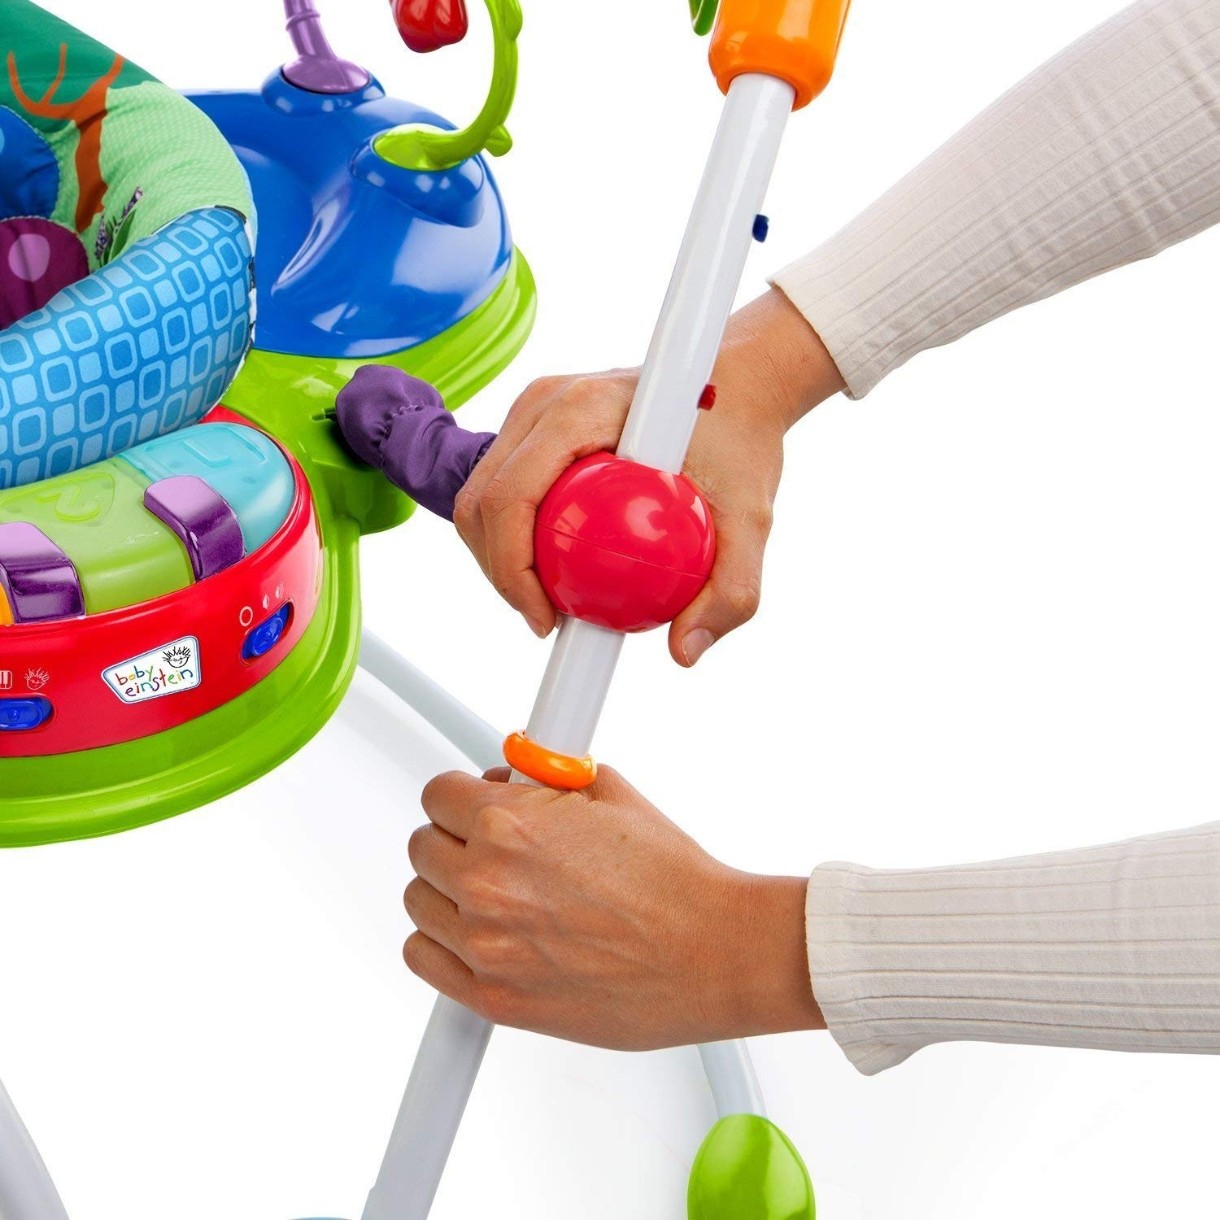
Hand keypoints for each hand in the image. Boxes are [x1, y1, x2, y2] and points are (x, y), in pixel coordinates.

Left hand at [404, 767, 824, 1049]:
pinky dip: (442, 944)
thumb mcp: (612, 794)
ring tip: (495, 892)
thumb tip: (517, 775)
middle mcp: (487, 884)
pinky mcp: (495, 998)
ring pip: (418, 901)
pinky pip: (423, 958)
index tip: (474, 805)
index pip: (437, 794)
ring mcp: (486, 945)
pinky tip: (480, 933)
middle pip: (422, 846)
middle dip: (456, 839)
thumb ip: (549, 780)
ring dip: (447, 891)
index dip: (461, 796)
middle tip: (492, 847)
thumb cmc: (675, 881)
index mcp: (509, 825)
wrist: (715, 952)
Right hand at [455, 288, 843, 664]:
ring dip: (502, 561)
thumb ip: (731, 588)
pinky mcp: (534, 426)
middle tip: (549, 621)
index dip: (512, 571)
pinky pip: (503, 491)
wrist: (741, 383)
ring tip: (551, 603)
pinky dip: (514, 539)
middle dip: (502, 576)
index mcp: (581, 409)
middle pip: (482, 503)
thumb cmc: (743, 436)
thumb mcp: (750, 517)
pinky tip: (553, 573)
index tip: (549, 620)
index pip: (511, 498)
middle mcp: (544, 402)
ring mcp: (533, 412)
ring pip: (481, 500)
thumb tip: (685, 652)